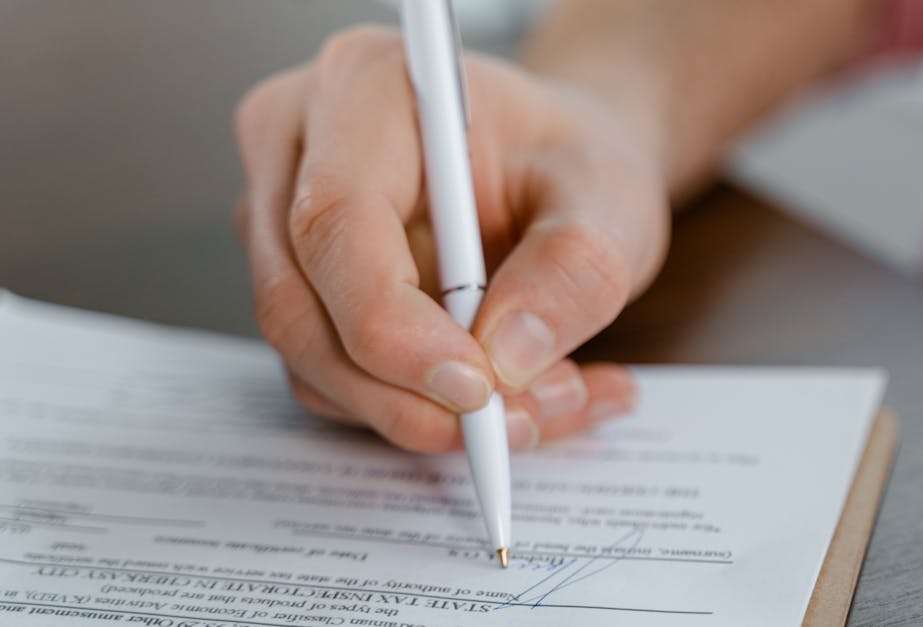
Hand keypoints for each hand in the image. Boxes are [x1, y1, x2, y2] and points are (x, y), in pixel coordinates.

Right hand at [233, 26, 669, 451]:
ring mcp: (284, 223)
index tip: (478, 389)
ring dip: (426, 414)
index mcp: (366, 88)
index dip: (393, 326)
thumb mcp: (608, 197)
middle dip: (409, 394)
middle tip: (517, 421)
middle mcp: (299, 148)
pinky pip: (336, 380)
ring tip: (548, 400)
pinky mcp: (302, 289)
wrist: (559, 170)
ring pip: (313, 360)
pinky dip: (422, 412)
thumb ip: (574, 267)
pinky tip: (515, 397)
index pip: (336, 222)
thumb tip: (507, 359)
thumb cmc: (571, 161)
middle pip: (301, 305)